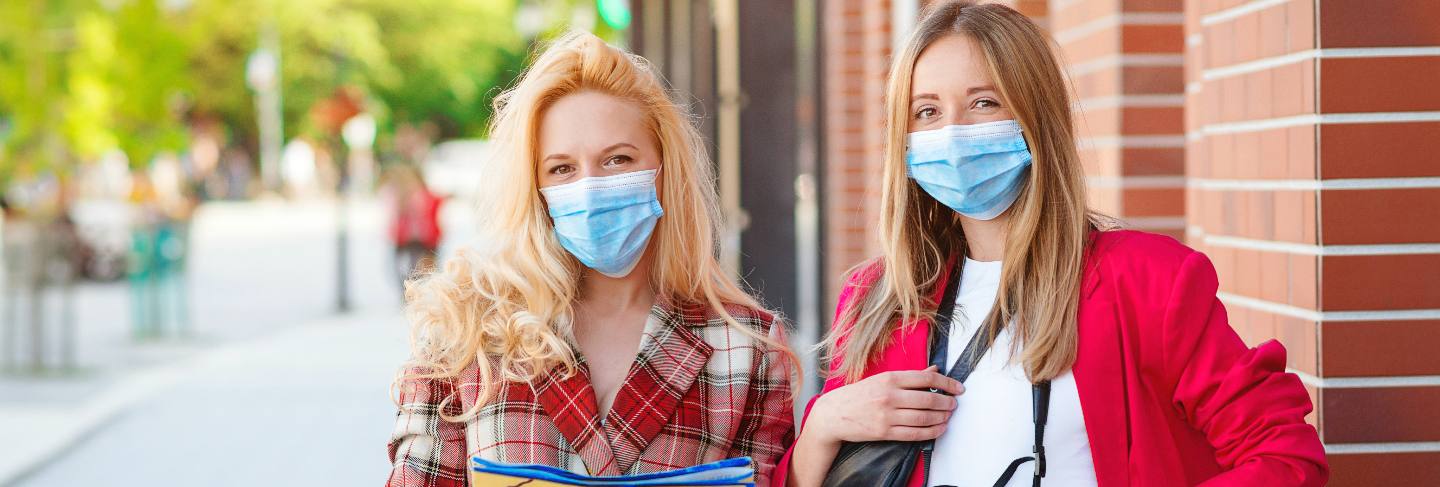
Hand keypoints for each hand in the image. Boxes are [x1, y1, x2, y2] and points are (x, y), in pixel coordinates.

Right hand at [807, 365, 963, 444]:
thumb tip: (934, 370)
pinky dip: (931, 432)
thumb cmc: (857, 395)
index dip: (947, 383)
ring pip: (924, 417)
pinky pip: (914, 433)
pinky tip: (939, 428)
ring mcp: (887, 415)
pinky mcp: (884, 432)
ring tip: (948, 415)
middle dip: (946, 402)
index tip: (958, 388)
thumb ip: (909, 376)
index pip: (925, 379)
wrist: (833, 414)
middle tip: (954, 404)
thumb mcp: (881, 379)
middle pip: (928, 399)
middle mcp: (889, 396)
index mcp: (889, 378)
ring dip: (942, 417)